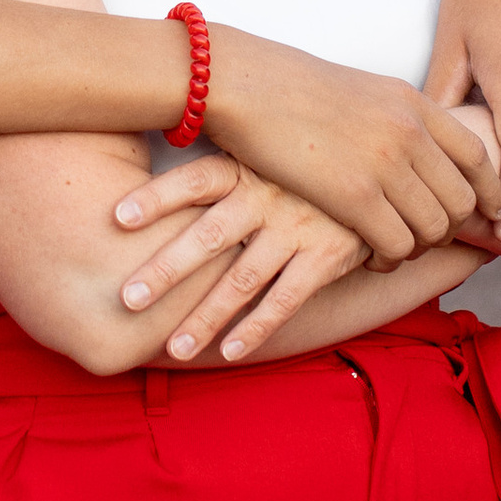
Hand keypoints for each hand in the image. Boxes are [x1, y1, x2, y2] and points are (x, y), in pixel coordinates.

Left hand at [109, 152, 378, 364]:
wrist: (382, 170)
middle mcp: (266, 196)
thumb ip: (220, 162)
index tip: (117, 217)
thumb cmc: (300, 165)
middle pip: (208, 236)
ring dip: (205, 317)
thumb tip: (157, 157)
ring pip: (242, 280)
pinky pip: (285, 299)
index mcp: (246, 165)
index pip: (194, 179)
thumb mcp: (265, 149)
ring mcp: (297, 228)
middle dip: (165, 270)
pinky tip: (228, 351)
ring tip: (173, 348)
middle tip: (127, 299)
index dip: (157, 197)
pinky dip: (255, 328)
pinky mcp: (325, 256)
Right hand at [202, 39, 500, 262]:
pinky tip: (370, 256)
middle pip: (463, 199)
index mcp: (413, 103)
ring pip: (435, 228)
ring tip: (395, 248)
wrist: (244, 82)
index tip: (489, 214)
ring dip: (419, 247)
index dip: (491, 191)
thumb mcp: (362, 89)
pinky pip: (398, 245)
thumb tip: (416, 146)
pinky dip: (390, 259)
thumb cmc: (289, 87)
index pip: (478, 155)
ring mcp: (385, 163)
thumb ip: (398, 117)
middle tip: (427, 240)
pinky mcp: (354, 195)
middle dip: (453, 229)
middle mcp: (410, 132)